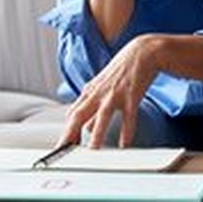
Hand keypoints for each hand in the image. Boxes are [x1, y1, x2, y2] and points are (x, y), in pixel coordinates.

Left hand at [58, 34, 161, 148]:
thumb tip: (86, 127)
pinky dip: (126, 131)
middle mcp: (98, 93)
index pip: (72, 114)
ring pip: (102, 116)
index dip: (65, 131)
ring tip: (93, 151)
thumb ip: (95, 109)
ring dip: (97, 134)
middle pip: (79, 115)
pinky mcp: (131, 94)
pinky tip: (125, 144)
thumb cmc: (122, 71)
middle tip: (64, 151)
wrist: (142, 51)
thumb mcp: (103, 89)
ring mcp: (114, 94)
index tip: (61, 148)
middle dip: (70, 133)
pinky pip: (128, 116)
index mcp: (90, 92)